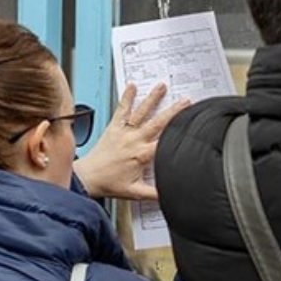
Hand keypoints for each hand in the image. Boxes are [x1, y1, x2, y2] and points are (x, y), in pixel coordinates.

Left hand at [73, 82, 189, 200]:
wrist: (88, 178)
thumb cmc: (109, 184)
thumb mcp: (136, 192)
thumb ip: (156, 193)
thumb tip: (171, 194)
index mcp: (142, 155)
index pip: (166, 142)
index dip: (180, 134)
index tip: (192, 126)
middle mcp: (134, 140)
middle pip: (158, 122)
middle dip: (174, 111)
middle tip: (186, 101)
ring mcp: (124, 132)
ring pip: (141, 112)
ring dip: (152, 98)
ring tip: (161, 86)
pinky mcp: (114, 128)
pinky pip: (121, 110)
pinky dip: (126, 97)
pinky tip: (131, 87)